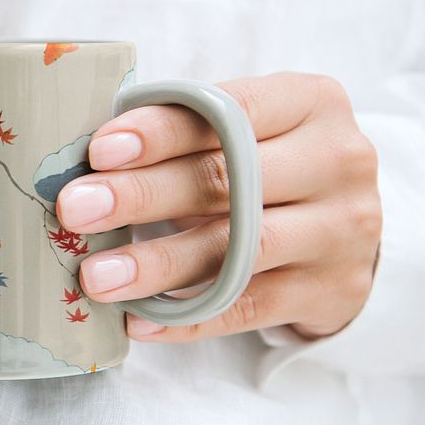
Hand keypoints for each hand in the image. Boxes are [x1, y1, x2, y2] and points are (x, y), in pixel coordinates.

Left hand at [56, 73, 380, 341]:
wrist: (349, 229)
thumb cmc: (270, 166)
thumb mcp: (247, 132)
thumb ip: (187, 133)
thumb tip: (88, 162)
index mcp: (310, 103)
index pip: (229, 111)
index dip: (161, 132)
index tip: (99, 151)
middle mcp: (337, 161)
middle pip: (228, 179)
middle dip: (142, 195)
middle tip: (76, 210)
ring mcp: (342, 230)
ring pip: (238, 249)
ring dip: (158, 264)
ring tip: (96, 277)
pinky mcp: (332, 290)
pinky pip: (248, 308)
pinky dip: (188, 318)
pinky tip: (138, 321)